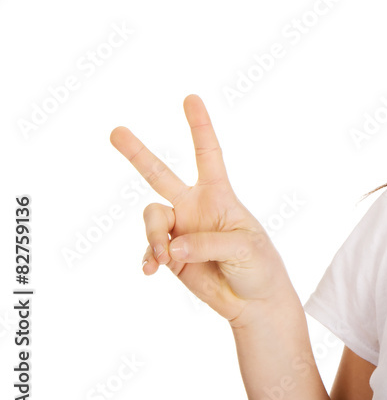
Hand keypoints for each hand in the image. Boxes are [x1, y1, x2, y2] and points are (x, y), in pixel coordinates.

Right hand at [111, 94, 295, 327]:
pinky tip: (153, 270)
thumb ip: (208, 243)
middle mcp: (195, 206)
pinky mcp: (169, 255)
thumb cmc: (259, 266)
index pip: (207, 154)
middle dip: (137, 153)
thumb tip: (172, 245)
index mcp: (219, 195)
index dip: (199, 126)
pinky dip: (148, 258)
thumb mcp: (245, 249)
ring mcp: (180, 229)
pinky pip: (148, 248)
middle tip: (115, 131)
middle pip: (160, 174)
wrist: (253, 301)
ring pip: (151, 218)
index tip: (191, 98)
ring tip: (167, 259)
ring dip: (155, 237)